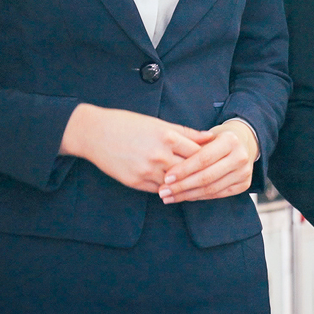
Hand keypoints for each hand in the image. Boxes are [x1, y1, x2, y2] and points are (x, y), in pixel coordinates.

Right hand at [59, 103, 205, 191]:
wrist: (95, 134)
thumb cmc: (126, 124)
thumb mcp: (157, 123)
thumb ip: (184, 132)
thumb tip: (208, 137)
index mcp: (166, 136)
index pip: (199, 153)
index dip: (211, 158)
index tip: (219, 161)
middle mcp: (159, 155)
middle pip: (191, 170)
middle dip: (203, 174)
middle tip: (215, 177)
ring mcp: (147, 171)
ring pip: (176, 184)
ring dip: (187, 185)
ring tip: (198, 185)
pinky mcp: (136, 183)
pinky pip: (160, 190)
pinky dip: (170, 189)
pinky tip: (177, 188)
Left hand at [157, 119, 257, 203]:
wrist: (243, 142)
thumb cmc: (217, 137)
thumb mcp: (205, 135)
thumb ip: (190, 147)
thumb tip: (167, 164)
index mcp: (230, 140)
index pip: (203, 159)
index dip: (184, 169)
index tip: (166, 177)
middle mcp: (240, 156)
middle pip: (207, 176)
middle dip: (182, 186)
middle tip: (163, 191)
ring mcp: (244, 172)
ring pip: (211, 188)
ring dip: (187, 195)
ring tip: (169, 197)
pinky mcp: (244, 184)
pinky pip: (218, 194)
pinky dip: (199, 196)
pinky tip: (184, 197)